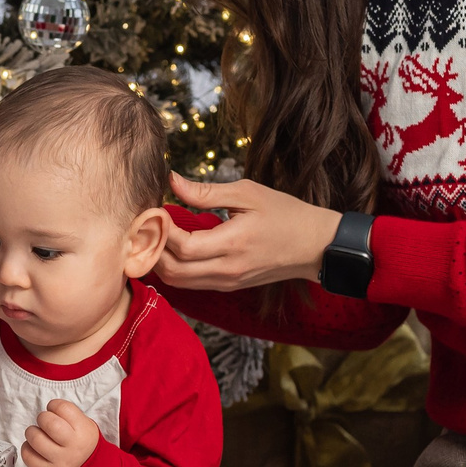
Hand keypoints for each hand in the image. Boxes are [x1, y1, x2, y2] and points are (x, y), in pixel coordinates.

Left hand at [20, 398, 102, 466]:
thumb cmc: (80, 441)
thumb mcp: (84, 424)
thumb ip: (68, 413)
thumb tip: (48, 408)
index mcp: (84, 432)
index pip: (63, 408)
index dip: (54, 405)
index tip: (54, 410)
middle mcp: (73, 448)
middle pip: (49, 423)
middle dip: (42, 417)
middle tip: (44, 421)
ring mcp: (60, 462)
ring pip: (35, 438)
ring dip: (32, 432)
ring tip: (38, 434)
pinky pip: (27, 455)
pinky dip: (27, 448)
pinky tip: (35, 448)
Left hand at [154, 171, 339, 294]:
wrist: (315, 246)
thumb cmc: (285, 214)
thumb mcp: (248, 193)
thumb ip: (207, 191)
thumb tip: (172, 181)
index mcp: (233, 244)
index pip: (183, 246)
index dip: (163, 229)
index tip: (157, 209)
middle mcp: (227, 269)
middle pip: (173, 271)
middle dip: (154, 248)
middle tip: (150, 224)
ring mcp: (227, 282)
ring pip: (178, 282)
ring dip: (161, 261)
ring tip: (159, 235)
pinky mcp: (229, 286)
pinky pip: (191, 283)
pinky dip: (175, 268)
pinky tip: (173, 248)